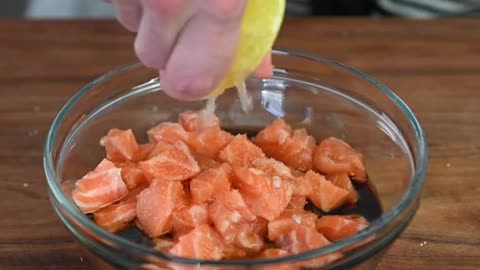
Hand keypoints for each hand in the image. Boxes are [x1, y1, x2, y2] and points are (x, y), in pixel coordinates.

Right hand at [108, 0, 271, 99]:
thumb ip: (256, 26)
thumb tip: (258, 69)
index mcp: (218, 4)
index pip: (190, 81)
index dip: (191, 84)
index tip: (197, 77)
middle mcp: (167, 0)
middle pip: (151, 58)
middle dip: (166, 49)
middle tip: (185, 24)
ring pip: (130, 24)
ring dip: (147, 16)